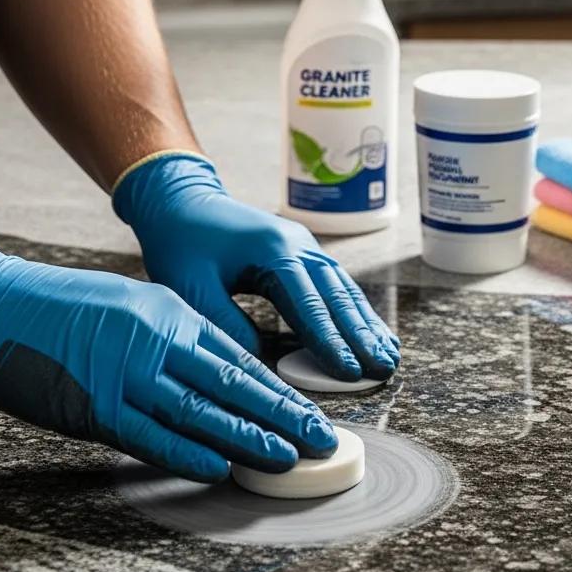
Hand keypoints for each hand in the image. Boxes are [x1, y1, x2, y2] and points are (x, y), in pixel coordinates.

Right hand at [0, 246, 336, 481]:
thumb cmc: (61, 308)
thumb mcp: (130, 307)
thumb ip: (173, 338)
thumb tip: (217, 372)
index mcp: (171, 315)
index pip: (239, 359)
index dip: (278, 391)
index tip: (309, 413)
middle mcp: (157, 341)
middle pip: (233, 384)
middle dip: (282, 415)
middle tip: (321, 439)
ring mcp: (126, 373)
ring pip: (201, 410)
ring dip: (248, 437)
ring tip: (287, 457)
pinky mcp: (93, 404)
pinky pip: (149, 434)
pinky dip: (186, 452)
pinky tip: (220, 467)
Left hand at [112, 153, 399, 381]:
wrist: (183, 200)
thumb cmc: (181, 242)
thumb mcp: (190, 287)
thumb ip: (226, 324)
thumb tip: (262, 360)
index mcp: (273, 251)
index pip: (309, 304)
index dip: (330, 340)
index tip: (349, 370)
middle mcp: (298, 246)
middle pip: (338, 296)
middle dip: (362, 336)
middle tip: (384, 368)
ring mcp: (306, 247)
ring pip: (344, 290)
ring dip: (368, 325)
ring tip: (390, 355)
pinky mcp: (305, 253)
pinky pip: (337, 285)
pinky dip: (356, 311)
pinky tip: (373, 332)